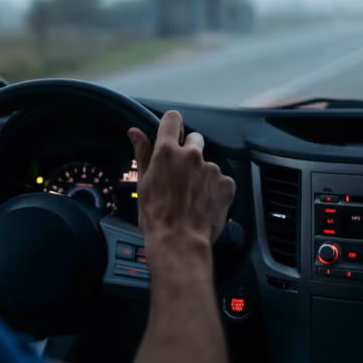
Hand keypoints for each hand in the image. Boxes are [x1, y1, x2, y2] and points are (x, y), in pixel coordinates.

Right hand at [127, 111, 234, 246]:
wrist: (180, 243)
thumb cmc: (156, 217)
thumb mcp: (143, 183)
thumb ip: (142, 153)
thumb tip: (135, 132)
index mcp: (167, 152)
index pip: (172, 119)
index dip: (171, 126)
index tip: (171, 135)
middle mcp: (192, 155)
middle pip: (194, 139)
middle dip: (189, 151)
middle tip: (180, 174)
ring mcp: (211, 169)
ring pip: (207, 163)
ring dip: (201, 174)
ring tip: (191, 196)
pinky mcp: (226, 183)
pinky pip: (220, 179)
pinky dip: (214, 188)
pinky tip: (203, 203)